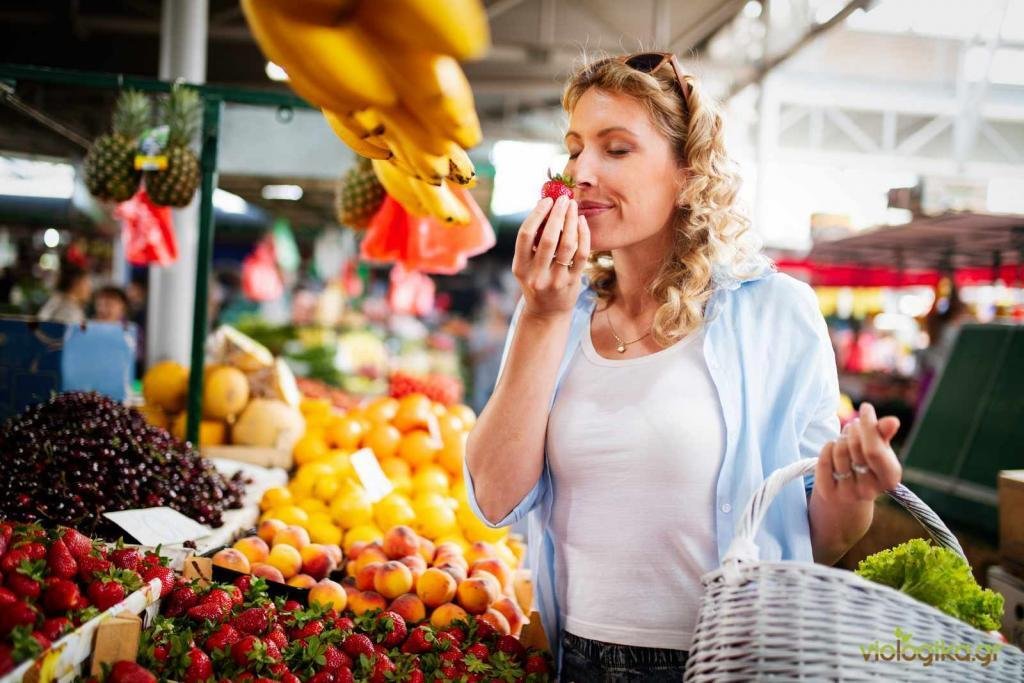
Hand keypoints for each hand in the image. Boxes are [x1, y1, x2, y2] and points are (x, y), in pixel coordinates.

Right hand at [511, 195, 590, 319]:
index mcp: (520, 267)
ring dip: (571, 222)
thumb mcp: (526, 266)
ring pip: (567, 245)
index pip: (525, 235)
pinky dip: (583, 235)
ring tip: (574, 207)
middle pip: (547, 238)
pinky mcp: (572, 282)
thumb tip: (545, 207)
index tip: (546, 200)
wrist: (547, 313)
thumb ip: (532, 242)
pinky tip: (582, 223)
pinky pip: (581, 254)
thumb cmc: (536, 281)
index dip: (537, 215)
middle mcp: (536, 275)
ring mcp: (555, 280)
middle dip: (557, 215)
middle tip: (563, 199)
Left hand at [813, 402, 901, 504]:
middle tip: (853, 426)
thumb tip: (892, 421)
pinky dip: (827, 448)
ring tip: (844, 438)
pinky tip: (832, 447)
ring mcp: (849, 493)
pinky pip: (824, 460)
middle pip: (856, 446)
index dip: (868, 425)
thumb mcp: (880, 448)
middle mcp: (870, 490)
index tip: (866, 407)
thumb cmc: (867, 463)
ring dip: (840, 438)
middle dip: (853, 429)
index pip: (875, 449)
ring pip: (839, 451)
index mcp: (889, 477)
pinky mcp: (829, 492)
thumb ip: (884, 434)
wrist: (848, 493)